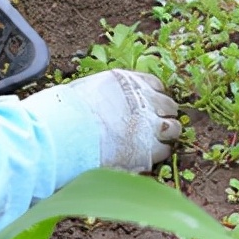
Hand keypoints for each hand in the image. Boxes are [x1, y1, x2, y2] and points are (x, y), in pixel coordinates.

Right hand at [43, 70, 181, 171]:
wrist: (65, 133)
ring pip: (173, 129)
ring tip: (153, 141)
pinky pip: (164, 151)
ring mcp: (149, 124)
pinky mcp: (148, 150)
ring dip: (166, 134)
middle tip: (154, 125)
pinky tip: (146, 156)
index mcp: (130, 82)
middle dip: (163, 115)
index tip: (149, 105)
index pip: (156, 85)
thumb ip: (108, 93)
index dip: (153, 97)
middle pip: (169, 106)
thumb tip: (107, 101)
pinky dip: (158, 153)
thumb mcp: (90, 89)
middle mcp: (145, 100)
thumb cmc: (67, 112)